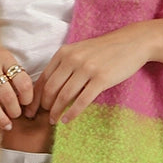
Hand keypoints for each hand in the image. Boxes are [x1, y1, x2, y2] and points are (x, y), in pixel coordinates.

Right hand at [0, 26, 32, 135]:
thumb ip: (9, 69)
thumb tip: (23, 95)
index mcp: (2, 56)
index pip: (23, 81)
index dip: (27, 98)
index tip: (26, 105)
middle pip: (7, 95)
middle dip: (15, 111)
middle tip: (15, 117)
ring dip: (1, 118)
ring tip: (6, 125)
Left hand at [27, 25, 150, 125]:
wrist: (132, 42)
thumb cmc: (105, 49)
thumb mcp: (80, 51)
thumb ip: (65, 65)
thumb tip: (49, 87)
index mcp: (64, 53)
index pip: (43, 78)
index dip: (35, 96)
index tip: (31, 108)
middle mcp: (72, 59)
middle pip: (51, 88)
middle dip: (44, 106)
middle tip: (42, 116)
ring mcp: (87, 69)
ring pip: (64, 96)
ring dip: (56, 111)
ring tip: (54, 120)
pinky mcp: (101, 79)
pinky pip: (82, 100)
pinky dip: (72, 113)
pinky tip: (67, 120)